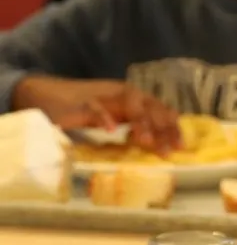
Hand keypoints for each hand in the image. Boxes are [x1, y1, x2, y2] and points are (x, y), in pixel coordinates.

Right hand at [13, 76, 180, 153]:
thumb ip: (137, 129)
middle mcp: (123, 94)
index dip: (172, 127)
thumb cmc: (87, 110)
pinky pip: (95, 108)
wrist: (47, 96)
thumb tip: (163, 146)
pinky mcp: (81, 103)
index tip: (182, 147)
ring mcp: (104, 96)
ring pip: (129, 103)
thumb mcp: (118, 119)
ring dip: (139, 122)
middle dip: (161, 128)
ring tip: (145, 141)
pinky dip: (103, 117)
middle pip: (150, 107)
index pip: (160, 110)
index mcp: (135, 99)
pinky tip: (110, 131)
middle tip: (168, 150)